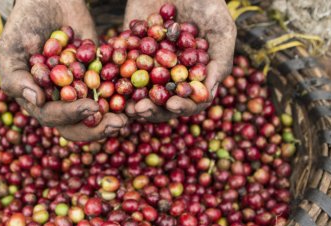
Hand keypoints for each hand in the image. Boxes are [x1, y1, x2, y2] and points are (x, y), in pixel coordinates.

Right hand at [0, 0, 126, 140]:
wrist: (51, 0)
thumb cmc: (25, 23)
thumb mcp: (10, 48)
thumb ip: (15, 77)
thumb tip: (37, 101)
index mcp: (38, 101)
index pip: (54, 117)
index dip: (72, 116)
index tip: (91, 107)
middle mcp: (60, 102)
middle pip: (78, 126)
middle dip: (96, 128)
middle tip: (117, 124)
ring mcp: (81, 92)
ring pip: (97, 117)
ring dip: (112, 121)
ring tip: (127, 119)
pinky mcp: (99, 79)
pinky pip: (113, 95)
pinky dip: (124, 101)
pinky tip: (136, 102)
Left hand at [123, 0, 235, 122]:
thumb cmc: (206, 0)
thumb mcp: (221, 28)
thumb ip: (221, 60)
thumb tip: (208, 95)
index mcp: (195, 75)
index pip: (191, 102)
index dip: (182, 107)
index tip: (171, 105)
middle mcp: (172, 75)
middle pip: (163, 103)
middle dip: (152, 109)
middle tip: (140, 110)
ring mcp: (150, 66)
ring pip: (140, 94)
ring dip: (131, 103)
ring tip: (124, 107)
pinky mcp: (129, 53)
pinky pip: (120, 70)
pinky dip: (115, 80)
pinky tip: (109, 86)